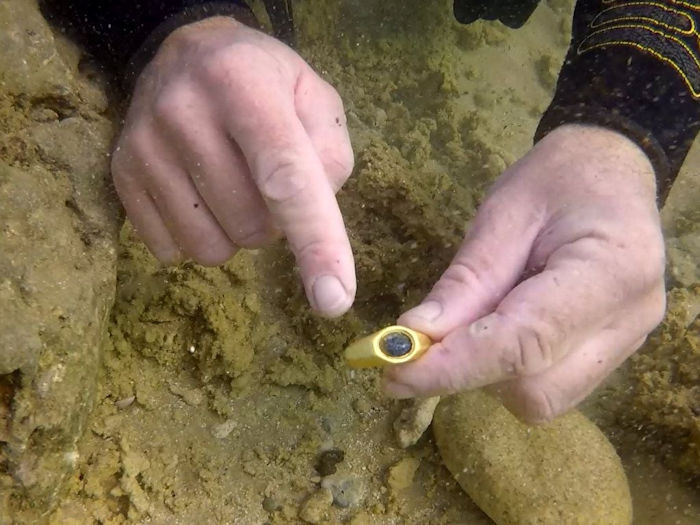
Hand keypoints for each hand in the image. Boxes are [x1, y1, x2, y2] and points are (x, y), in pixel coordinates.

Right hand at [111, 17, 355, 316]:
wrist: (186, 53)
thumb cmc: (264, 82)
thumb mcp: (315, 98)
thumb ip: (331, 158)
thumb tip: (314, 229)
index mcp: (245, 84)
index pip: (285, 177)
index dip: (315, 241)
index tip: (334, 300)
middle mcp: (184, 110)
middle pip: (252, 224)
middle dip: (274, 221)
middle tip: (264, 179)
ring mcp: (144, 145)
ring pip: (211, 248)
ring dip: (237, 233)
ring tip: (232, 184)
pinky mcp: (121, 175)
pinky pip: (173, 250)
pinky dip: (200, 235)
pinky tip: (199, 193)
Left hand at [384, 124, 665, 421]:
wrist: (613, 169)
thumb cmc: (558, 178)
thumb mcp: (503, 214)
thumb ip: (464, 281)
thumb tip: (413, 336)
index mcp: (610, 272)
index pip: (523, 343)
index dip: (455, 366)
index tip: (395, 372)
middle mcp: (628, 320)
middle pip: (536, 388)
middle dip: (472, 372)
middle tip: (428, 338)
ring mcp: (628, 342)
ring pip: (544, 398)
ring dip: (490, 376)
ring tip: (475, 319)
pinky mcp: (614, 353)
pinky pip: (554, 386)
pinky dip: (512, 372)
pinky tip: (499, 329)